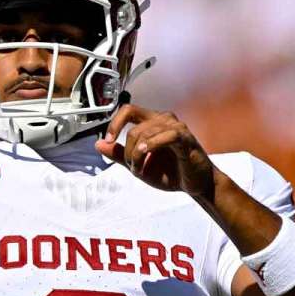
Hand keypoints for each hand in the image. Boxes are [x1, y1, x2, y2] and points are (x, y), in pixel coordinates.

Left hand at [95, 104, 214, 197]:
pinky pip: (166, 135)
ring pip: (145, 132)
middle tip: (131, 166)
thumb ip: (119, 154)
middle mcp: (163, 120)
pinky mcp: (186, 138)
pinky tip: (146, 154)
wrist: (195, 185)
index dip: (114, 123)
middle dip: (126, 150)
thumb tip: (99, 144)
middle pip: (133, 126)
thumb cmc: (172, 172)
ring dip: (137, 155)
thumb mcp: (138, 165)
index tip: (108, 140)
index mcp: (152, 122)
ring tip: (140, 169)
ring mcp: (175, 127)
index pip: (128, 110)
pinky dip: (151, 145)